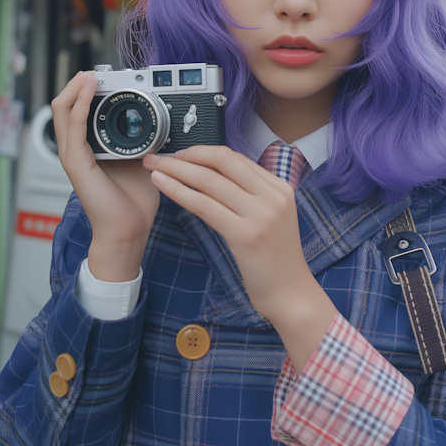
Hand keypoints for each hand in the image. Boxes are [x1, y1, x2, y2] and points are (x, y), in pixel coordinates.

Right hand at [52, 72, 159, 280]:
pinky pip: (73, 125)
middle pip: (65, 105)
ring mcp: (73, 154)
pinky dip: (80, 103)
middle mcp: (77, 148)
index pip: (79, 109)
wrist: (130, 228)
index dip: (88, 90)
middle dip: (79, 83)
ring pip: (62, 109)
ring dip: (76, 87)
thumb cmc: (134, 199)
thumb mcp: (142, 157)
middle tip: (97, 70)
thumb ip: (143, 137)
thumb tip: (159, 117)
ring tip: (90, 74)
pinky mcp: (75, 162)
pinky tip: (90, 89)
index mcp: (90, 147)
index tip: (108, 75)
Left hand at [143, 146, 335, 370]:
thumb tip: (216, 176)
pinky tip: (162, 185)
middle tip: (159, 156)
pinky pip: (204, 205)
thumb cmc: (276, 259)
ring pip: (209, 180)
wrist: (292, 294)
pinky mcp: (246, 235)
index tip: (180, 154)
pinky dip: (179, 192)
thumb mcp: (272, 217)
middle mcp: (272, 195)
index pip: (235, 158)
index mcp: (279, 187)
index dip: (203, 151)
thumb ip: (251, 195)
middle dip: (187, 154)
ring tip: (153, 168)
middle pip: (222, 161)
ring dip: (176, 170)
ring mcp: (261, 214)